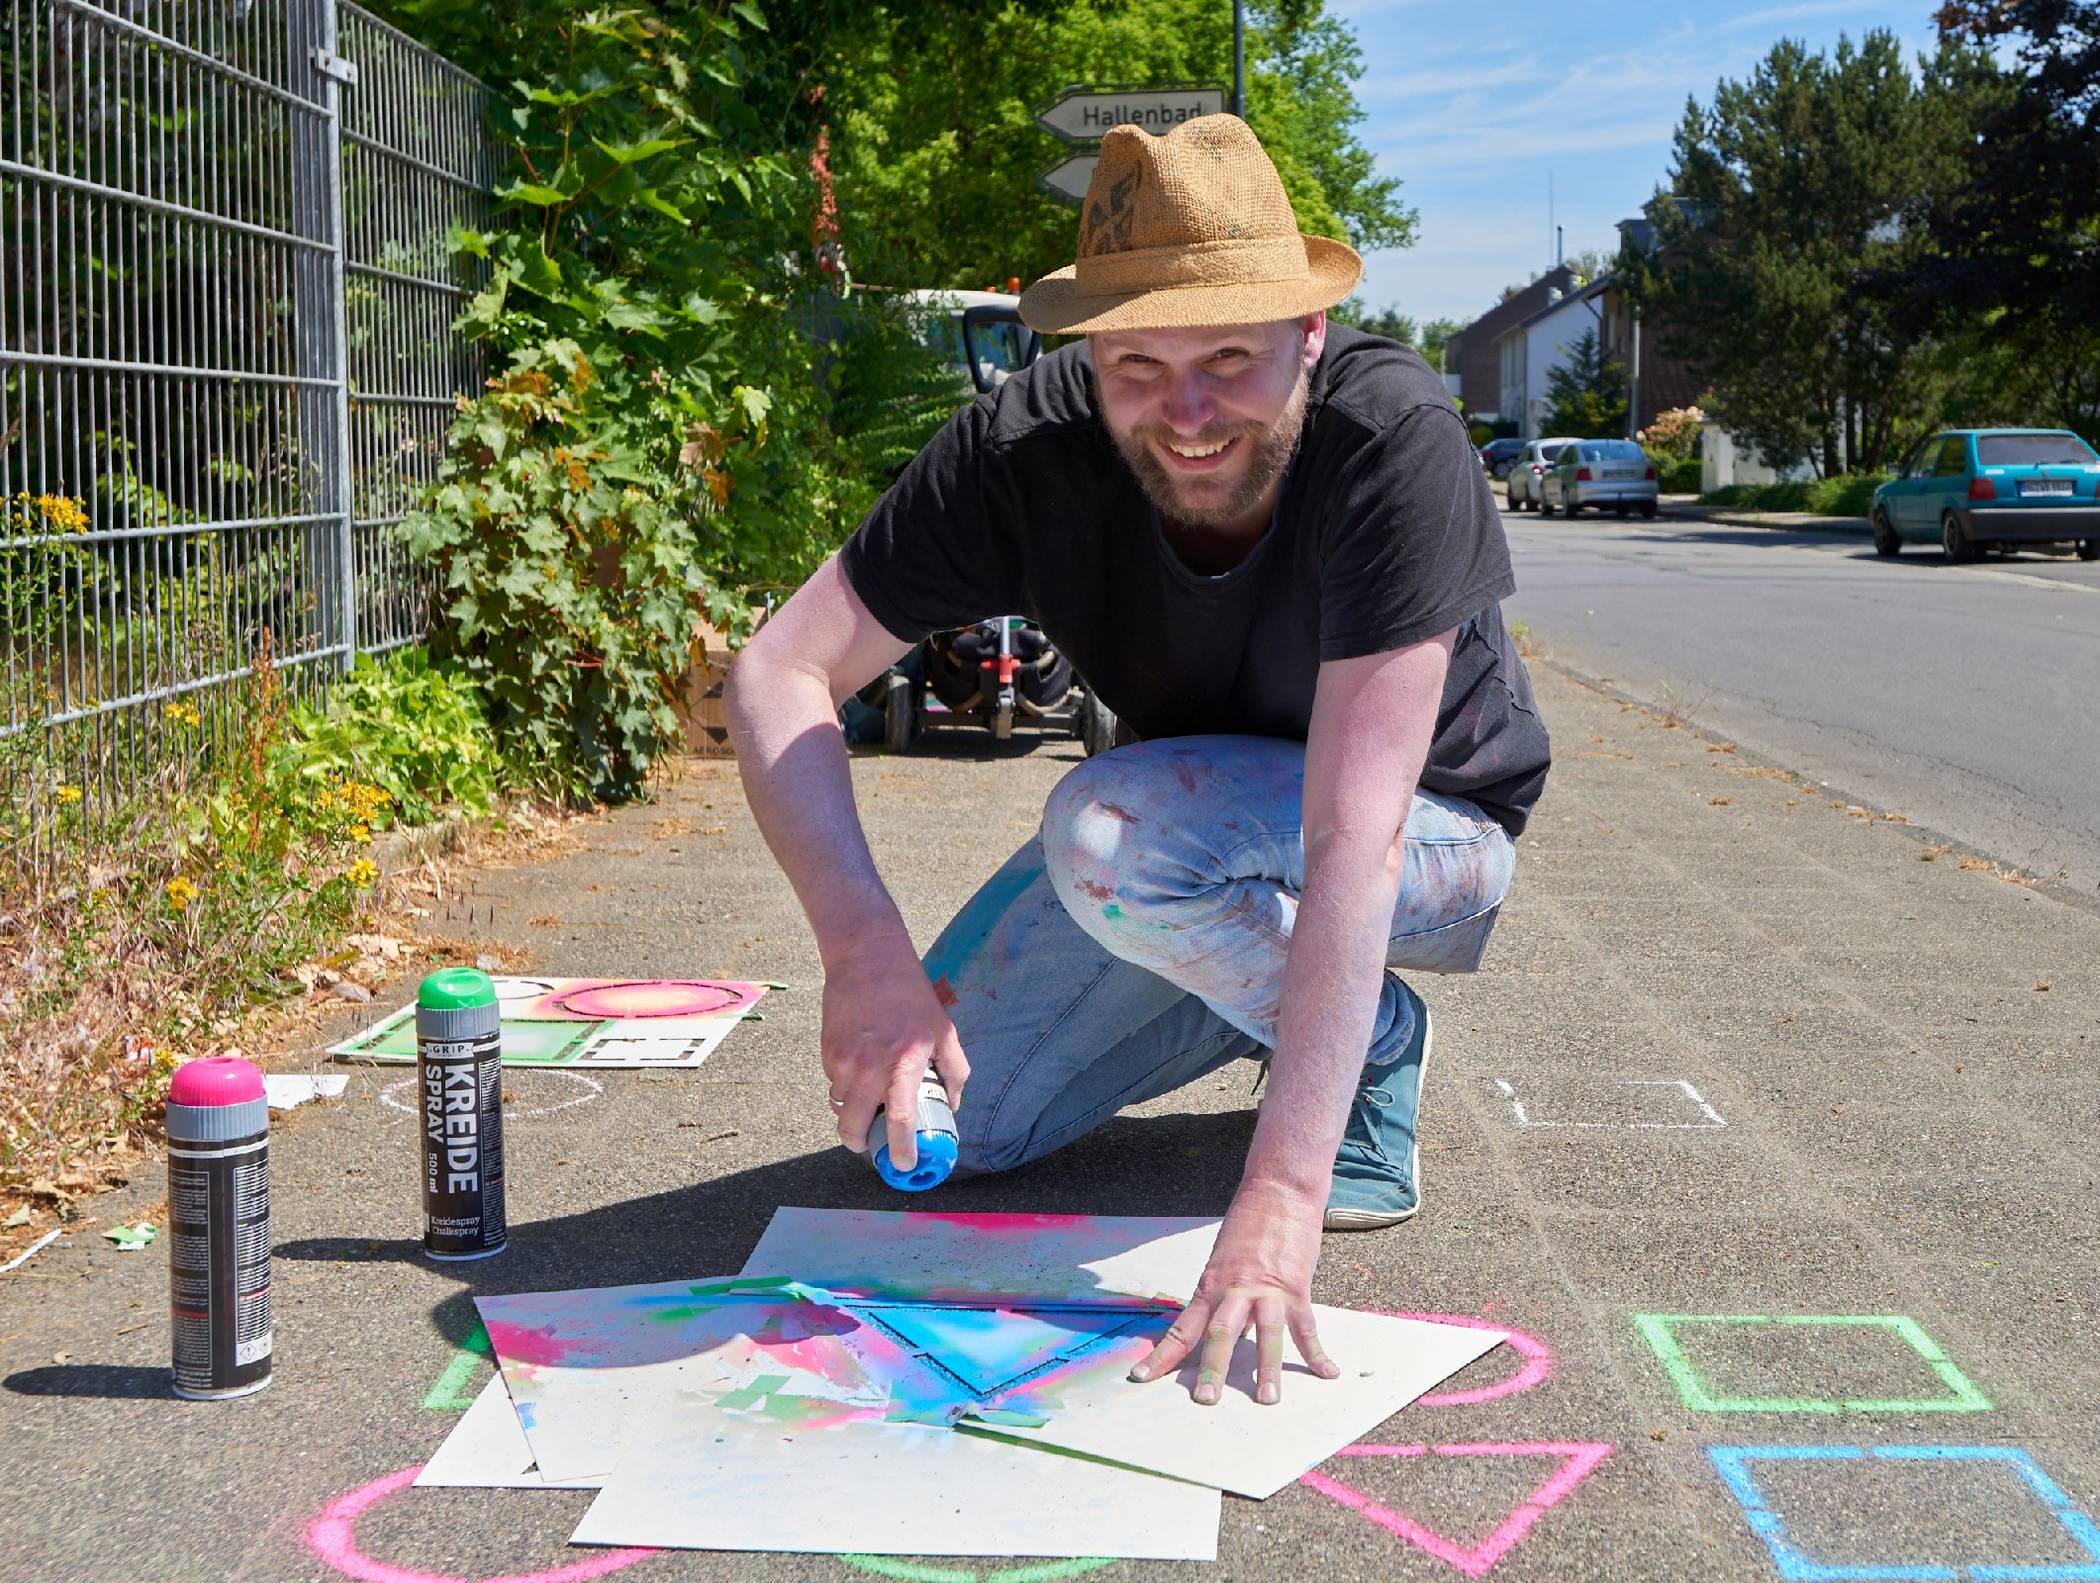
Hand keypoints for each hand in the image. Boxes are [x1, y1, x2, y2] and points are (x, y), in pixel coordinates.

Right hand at [819, 930, 968, 1169]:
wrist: (867, 957)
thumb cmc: (909, 993)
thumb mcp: (943, 1029)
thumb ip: (954, 1069)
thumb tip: (953, 1103)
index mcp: (904, 1064)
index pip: (900, 1119)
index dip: (901, 1149)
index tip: (902, 1165)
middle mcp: (869, 1068)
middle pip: (852, 1127)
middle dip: (859, 1142)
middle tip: (869, 1142)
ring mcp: (842, 1060)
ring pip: (840, 1105)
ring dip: (852, 1109)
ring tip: (869, 1093)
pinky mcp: (826, 1051)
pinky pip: (832, 1082)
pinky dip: (844, 1084)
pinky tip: (859, 1063)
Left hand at [1126, 1181, 1338, 1405]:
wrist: (1277, 1191)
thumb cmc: (1247, 1225)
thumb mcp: (1222, 1261)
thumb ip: (1221, 1297)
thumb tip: (1221, 1331)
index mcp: (1211, 1286)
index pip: (1182, 1328)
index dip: (1162, 1355)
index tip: (1140, 1377)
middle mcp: (1234, 1290)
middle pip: (1219, 1333)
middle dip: (1212, 1369)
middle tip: (1206, 1400)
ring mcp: (1267, 1290)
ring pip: (1265, 1333)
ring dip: (1267, 1368)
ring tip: (1267, 1398)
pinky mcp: (1296, 1288)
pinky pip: (1306, 1327)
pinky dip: (1317, 1353)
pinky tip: (1328, 1373)